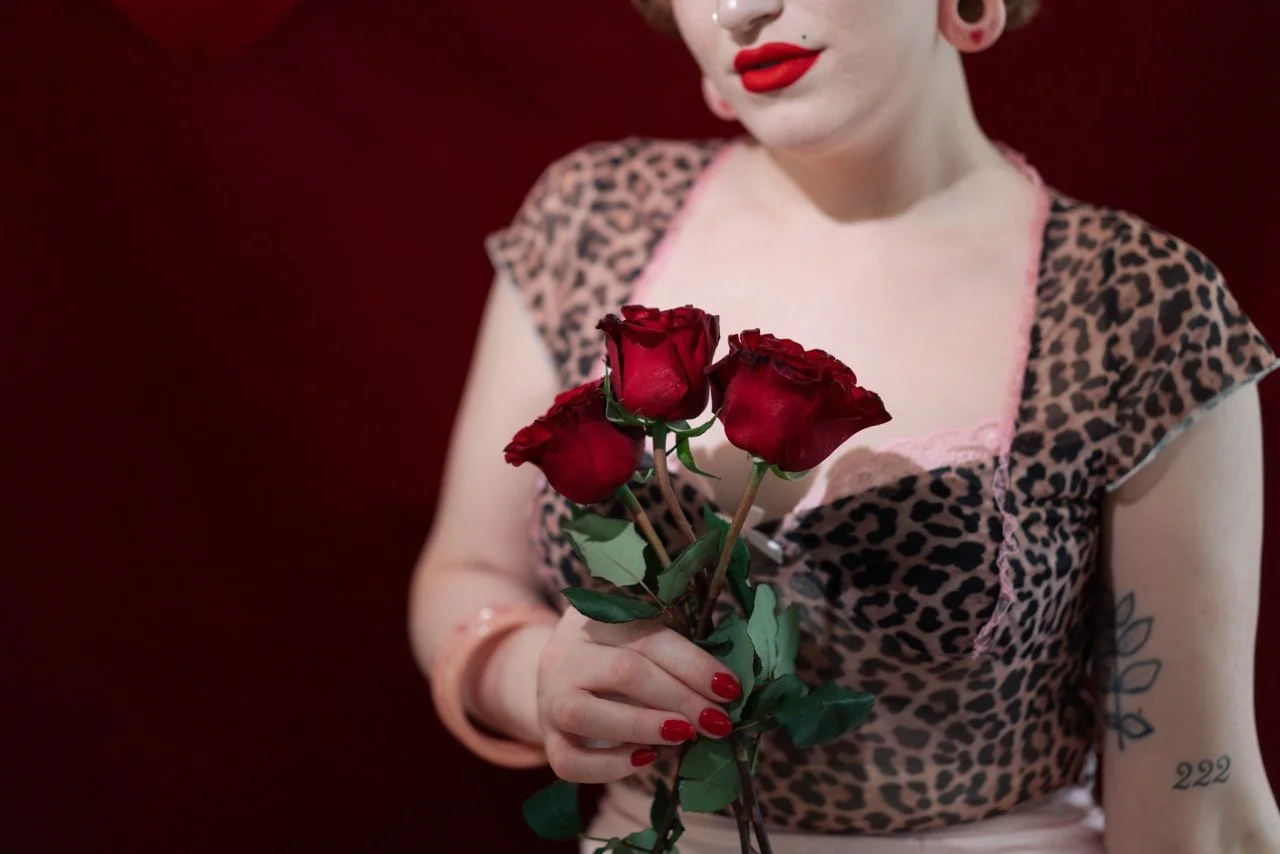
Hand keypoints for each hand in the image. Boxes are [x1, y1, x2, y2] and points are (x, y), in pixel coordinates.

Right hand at [536, 606, 742, 782]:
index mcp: (594, 618)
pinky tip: (646, 759)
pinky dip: (610, 767)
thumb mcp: (641, 644)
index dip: (693, 664)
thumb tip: (727, 689)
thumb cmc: (619, 659)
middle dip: (679, 699)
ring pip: (585, 714)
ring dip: (644, 726)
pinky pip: (570, 762)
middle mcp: (565, 654)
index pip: (649, 637)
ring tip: (685, 735)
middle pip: (622, 672)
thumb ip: (676, 657)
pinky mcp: (547, 740)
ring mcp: (548, 698)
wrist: (562, 682)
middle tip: (717, 721)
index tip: (730, 689)